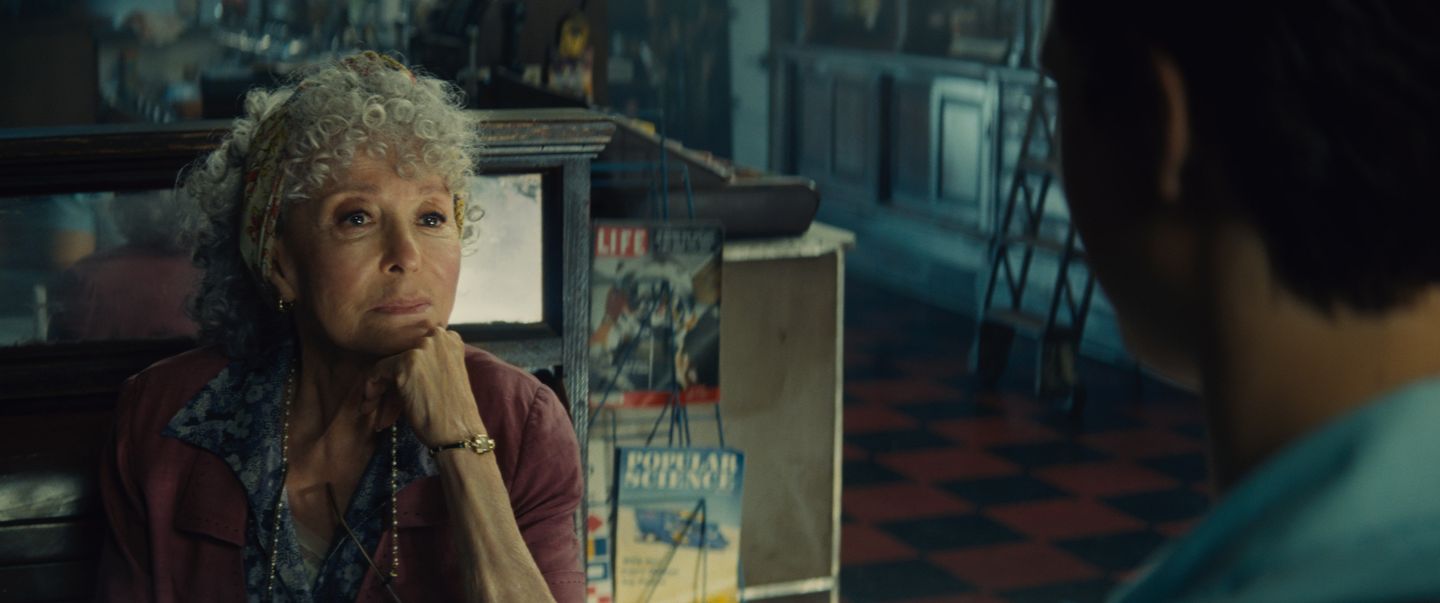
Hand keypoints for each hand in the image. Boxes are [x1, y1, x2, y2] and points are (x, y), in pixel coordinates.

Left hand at [360, 327, 485, 446]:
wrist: (459, 433)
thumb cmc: (454, 413)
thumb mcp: (447, 377)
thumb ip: (429, 363)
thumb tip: (400, 364)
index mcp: (450, 339)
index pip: (414, 348)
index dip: (403, 370)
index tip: (396, 392)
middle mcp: (438, 336)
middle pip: (400, 355)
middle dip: (390, 380)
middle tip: (381, 404)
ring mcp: (423, 347)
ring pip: (387, 363)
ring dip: (379, 387)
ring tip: (372, 408)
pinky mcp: (407, 362)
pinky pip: (378, 371)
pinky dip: (372, 389)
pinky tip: (371, 406)